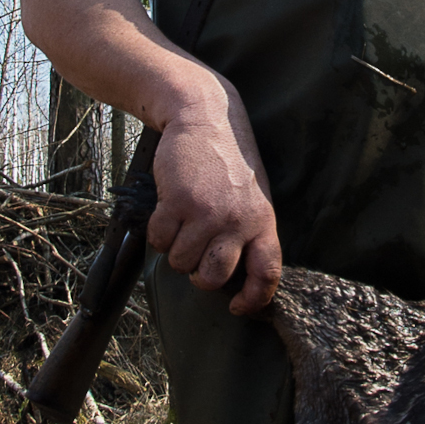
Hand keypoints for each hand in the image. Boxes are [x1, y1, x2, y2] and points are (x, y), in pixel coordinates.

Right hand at [146, 89, 282, 313]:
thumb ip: (248, 230)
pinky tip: (166, 211)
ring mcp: (207, 213)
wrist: (204, 115)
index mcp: (263, 221)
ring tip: (181, 224)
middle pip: (214, 277)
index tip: (239, 308)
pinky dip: (157, 233)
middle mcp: (238, 221)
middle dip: (199, 275)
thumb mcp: (253, 194)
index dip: (254, 299)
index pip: (267, 272)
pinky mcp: (178, 203)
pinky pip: (159, 241)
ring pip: (181, 263)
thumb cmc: (227, 160)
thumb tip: (234, 272)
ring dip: (174, 250)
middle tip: (195, 255)